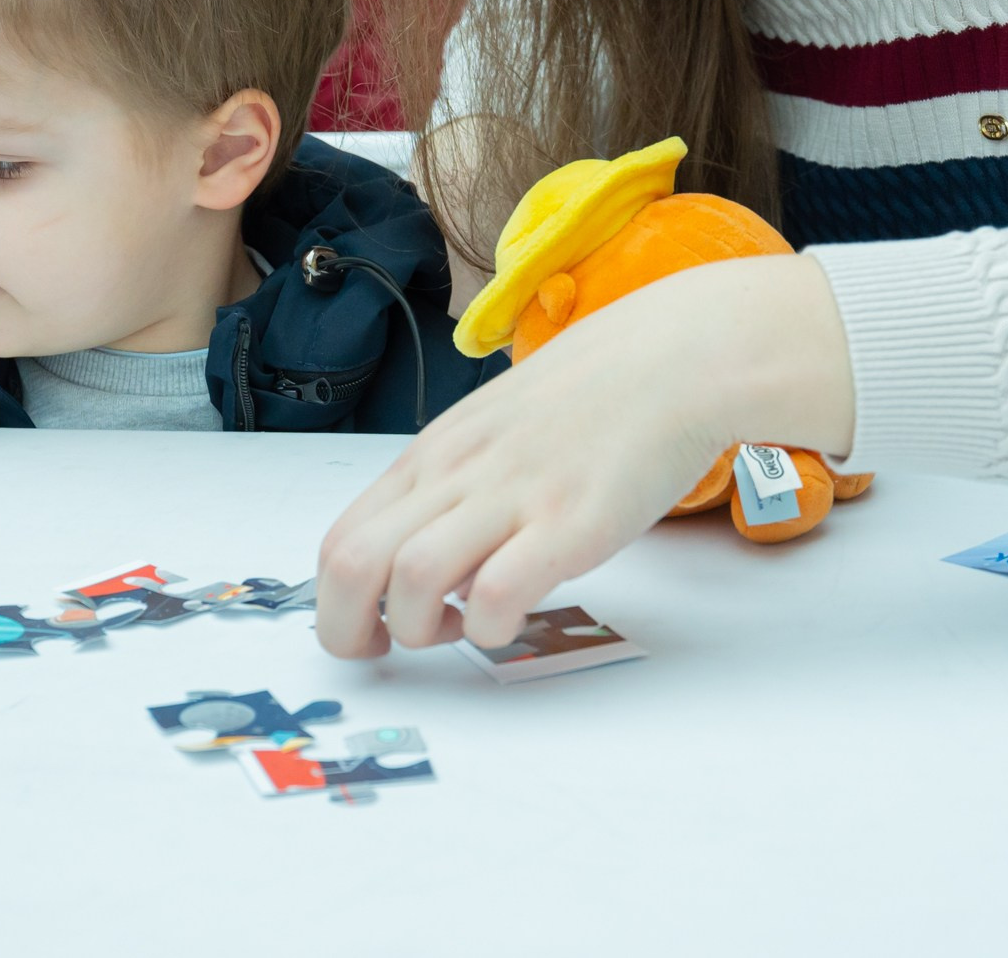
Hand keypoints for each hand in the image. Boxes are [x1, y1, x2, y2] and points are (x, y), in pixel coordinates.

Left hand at [315, 251, 855, 657]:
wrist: (674, 358)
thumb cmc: (592, 396)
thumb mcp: (493, 431)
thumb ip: (454, 487)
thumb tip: (426, 557)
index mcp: (434, 455)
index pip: (339, 538)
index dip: (334, 603)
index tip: (368, 627)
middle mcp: (458, 473)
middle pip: (350, 565)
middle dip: (349, 632)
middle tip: (389, 649)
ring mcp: (512, 497)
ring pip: (410, 580)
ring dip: (420, 630)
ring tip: (460, 626)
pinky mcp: (569, 524)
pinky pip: (496, 595)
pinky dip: (490, 628)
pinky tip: (514, 618)